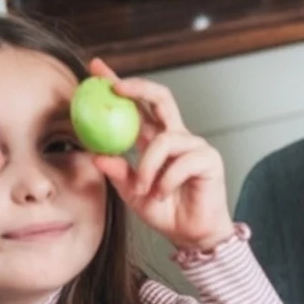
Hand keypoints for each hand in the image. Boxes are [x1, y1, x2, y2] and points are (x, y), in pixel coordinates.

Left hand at [86, 60, 233, 252]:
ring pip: (164, 140)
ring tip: (145, 189)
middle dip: (138, 88)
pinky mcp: (209, 160)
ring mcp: (195, 146)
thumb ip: (118, 172)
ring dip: (147, 166)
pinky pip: (181, 162)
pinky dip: (166, 181)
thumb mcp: (132, 192)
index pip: (137, 106)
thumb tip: (97, 155)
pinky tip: (164, 194)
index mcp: (156, 140)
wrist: (192, 235)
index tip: (95, 68)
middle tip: (116, 88)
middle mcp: (176, 137)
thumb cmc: (165, 211)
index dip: (118, 83)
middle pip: (162, 98)